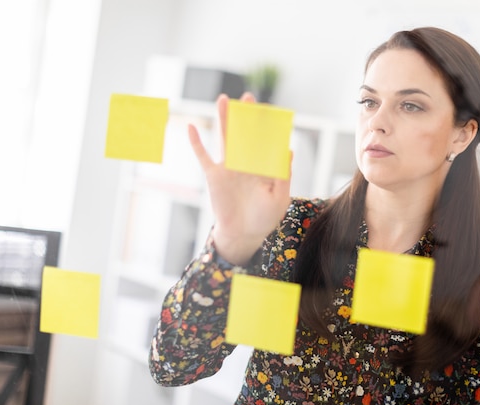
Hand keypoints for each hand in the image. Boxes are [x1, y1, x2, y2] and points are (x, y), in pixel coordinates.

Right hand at [188, 92, 291, 264]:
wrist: (243, 234)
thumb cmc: (265, 218)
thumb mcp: (279, 197)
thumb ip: (283, 175)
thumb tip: (288, 150)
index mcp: (264, 165)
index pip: (266, 140)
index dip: (268, 126)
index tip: (271, 110)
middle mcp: (247, 162)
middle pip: (246, 133)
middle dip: (247, 115)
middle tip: (248, 96)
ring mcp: (229, 167)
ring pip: (225, 138)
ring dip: (224, 119)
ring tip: (224, 100)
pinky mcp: (214, 175)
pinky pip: (203, 156)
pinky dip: (196, 142)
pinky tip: (192, 127)